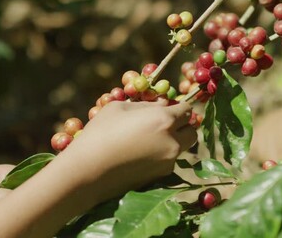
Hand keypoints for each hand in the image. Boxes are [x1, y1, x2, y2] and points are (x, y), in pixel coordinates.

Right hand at [62, 100, 196, 200]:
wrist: (88, 171)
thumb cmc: (100, 133)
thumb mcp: (119, 108)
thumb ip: (145, 105)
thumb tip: (161, 104)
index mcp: (164, 119)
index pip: (187, 109)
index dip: (179, 107)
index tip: (169, 108)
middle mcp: (172, 141)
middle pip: (192, 131)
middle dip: (183, 125)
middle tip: (165, 123)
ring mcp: (168, 161)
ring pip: (183, 147)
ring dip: (175, 140)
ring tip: (153, 139)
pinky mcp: (161, 176)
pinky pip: (170, 161)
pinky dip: (163, 155)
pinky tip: (142, 154)